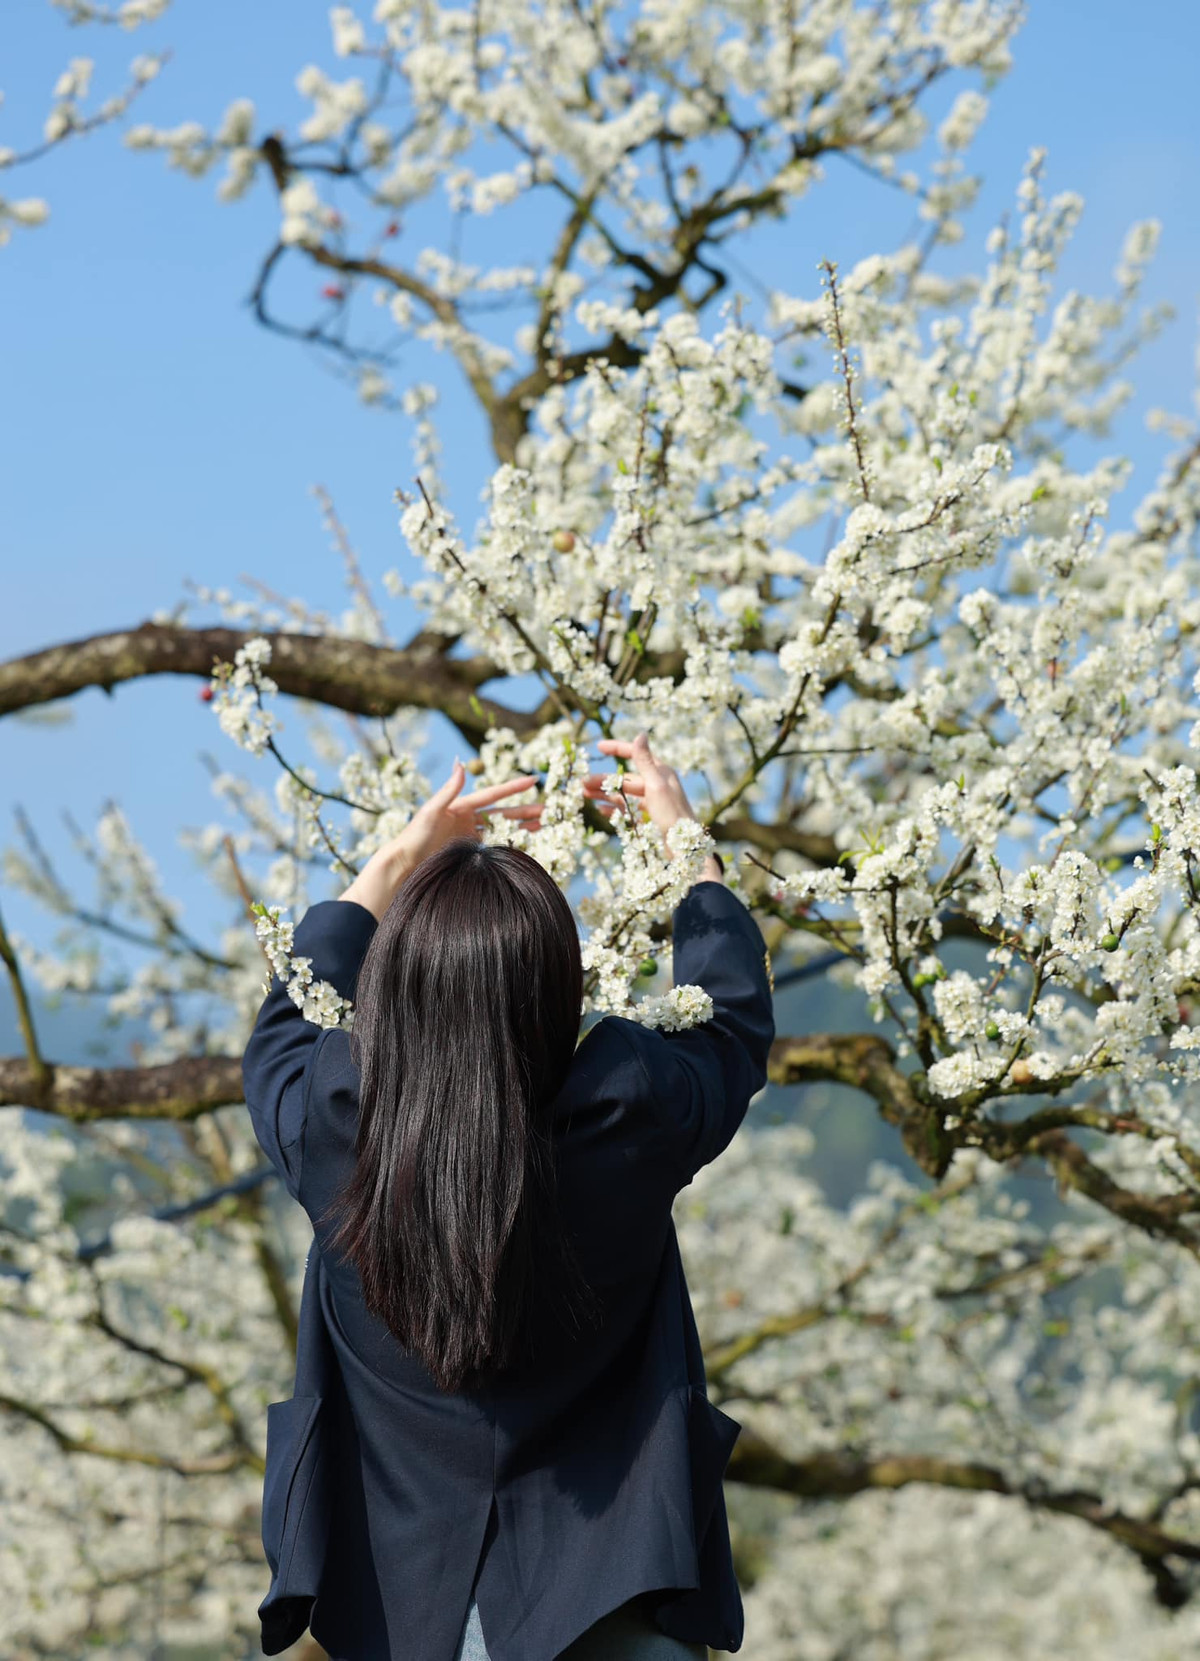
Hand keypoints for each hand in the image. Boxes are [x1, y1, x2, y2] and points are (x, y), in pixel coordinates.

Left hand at [338, 759, 542, 919]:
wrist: (403, 866)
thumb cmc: (413, 837)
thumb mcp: (430, 811)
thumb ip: (448, 790)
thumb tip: (461, 763)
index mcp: (460, 805)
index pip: (493, 794)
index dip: (514, 787)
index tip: (535, 780)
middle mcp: (466, 819)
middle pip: (503, 812)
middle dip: (525, 810)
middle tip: (548, 809)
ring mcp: (468, 837)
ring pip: (501, 829)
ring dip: (522, 827)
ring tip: (543, 825)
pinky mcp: (467, 853)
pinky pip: (493, 846)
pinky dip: (508, 844)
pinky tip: (523, 846)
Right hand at [583, 732, 724, 881]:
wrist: (684, 851)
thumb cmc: (672, 816)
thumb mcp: (657, 786)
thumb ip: (645, 761)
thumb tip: (640, 733)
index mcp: (661, 773)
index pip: (636, 755)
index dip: (617, 749)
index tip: (599, 747)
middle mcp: (657, 785)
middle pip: (625, 778)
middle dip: (603, 780)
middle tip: (582, 784)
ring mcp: (652, 803)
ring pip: (624, 795)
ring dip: (604, 795)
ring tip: (584, 796)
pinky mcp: (649, 820)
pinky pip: (628, 811)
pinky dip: (614, 810)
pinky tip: (601, 811)